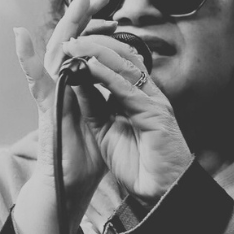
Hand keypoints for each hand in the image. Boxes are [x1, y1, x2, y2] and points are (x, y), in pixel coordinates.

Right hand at [14, 0, 113, 222]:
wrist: (71, 184)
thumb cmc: (87, 155)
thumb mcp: (104, 117)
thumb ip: (105, 94)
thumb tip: (115, 75)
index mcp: (79, 85)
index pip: (87, 48)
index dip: (97, 26)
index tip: (111, 6)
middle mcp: (63, 84)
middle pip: (72, 42)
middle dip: (84, 15)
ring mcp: (52, 95)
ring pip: (57, 53)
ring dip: (66, 26)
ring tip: (76, 1)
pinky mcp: (45, 108)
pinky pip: (36, 80)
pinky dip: (26, 58)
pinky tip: (20, 36)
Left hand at [60, 34, 192, 202]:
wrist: (162, 192)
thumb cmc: (140, 166)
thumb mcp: (107, 130)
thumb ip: (94, 107)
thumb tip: (77, 83)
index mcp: (139, 97)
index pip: (119, 63)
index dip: (97, 51)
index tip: (72, 48)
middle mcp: (148, 95)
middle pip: (124, 57)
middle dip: (96, 45)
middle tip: (71, 41)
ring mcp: (154, 102)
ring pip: (126, 67)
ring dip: (99, 53)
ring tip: (77, 46)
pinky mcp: (155, 113)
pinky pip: (128, 89)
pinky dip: (109, 76)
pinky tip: (92, 67)